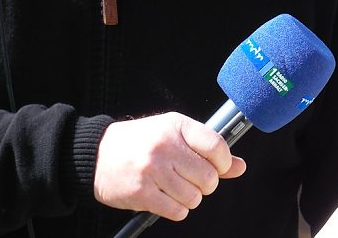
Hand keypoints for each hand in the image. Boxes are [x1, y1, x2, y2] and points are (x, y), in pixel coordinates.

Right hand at [93, 112, 246, 220]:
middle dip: (206, 184)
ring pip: (194, 197)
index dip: (224, 162)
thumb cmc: (142, 142)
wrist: (98, 153)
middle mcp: (165, 146)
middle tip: (193, 180)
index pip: (216, 146)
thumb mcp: (175, 134)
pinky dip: (178, 209)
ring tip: (176, 188)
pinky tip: (167, 198)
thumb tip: (239, 167)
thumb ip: (208, 149)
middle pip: (208, 177)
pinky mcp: (141, 193)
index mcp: (176, 126)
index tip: (219, 167)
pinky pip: (177, 211)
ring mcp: (152, 170)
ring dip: (190, 198)